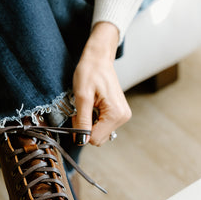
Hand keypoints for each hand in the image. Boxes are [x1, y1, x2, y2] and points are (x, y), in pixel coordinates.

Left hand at [72, 22, 131, 145]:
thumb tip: (81, 141)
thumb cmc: (90, 72)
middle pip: (98, 139)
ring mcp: (122, 116)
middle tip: (82, 109)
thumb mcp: (82, 97)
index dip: (81, 130)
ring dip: (90, 124)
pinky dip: (95, 120)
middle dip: (86, 128)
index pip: (94, 139)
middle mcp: (122, 117)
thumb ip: (82, 121)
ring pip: (100, 133)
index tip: (77, 115)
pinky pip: (103, 126)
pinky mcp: (119, 114)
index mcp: (115, 114)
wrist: (98, 58)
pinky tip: (93, 107)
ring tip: (88, 106)